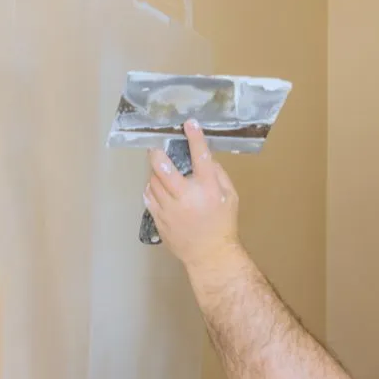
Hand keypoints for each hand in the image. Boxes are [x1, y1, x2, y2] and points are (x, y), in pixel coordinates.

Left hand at [143, 118, 240, 267]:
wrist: (210, 255)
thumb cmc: (223, 223)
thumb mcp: (231, 196)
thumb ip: (218, 174)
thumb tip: (205, 156)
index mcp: (207, 189)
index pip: (201, 157)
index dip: (195, 137)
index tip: (188, 124)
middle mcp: (186, 197)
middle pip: (164, 169)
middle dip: (156, 154)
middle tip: (155, 148)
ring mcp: (170, 209)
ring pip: (152, 182)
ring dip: (154, 173)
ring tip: (160, 171)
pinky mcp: (159, 220)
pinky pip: (148, 198)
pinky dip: (150, 189)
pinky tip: (156, 187)